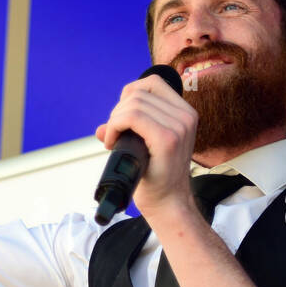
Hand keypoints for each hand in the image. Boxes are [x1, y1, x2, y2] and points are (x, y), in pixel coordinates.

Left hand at [94, 73, 198, 220]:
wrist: (167, 203)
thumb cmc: (155, 177)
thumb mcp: (144, 146)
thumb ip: (128, 129)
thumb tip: (100, 128)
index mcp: (184, 113)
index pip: (152, 83)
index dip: (129, 96)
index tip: (121, 120)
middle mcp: (185, 116)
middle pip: (138, 92)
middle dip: (118, 112)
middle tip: (114, 135)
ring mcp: (179, 126)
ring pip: (133, 103)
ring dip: (114, 121)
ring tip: (113, 141)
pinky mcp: (167, 139)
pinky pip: (132, 117)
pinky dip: (115, 127)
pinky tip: (111, 143)